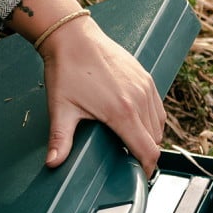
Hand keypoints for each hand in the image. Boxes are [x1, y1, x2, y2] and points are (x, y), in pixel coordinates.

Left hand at [41, 13, 164, 174]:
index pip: (147, 149)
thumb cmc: (66, 71)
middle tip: (130, 161)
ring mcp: (145, 86)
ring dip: (150, 137)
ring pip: (159, 123)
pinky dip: (153, 119)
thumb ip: (60, 139)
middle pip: (155, 139)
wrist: (73, 37)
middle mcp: (139, 100)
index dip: (146, 167)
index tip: (139, 175)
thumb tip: (53, 164)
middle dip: (146, 153)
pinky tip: (136, 122)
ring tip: (132, 144)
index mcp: (122, 112)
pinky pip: (158, 106)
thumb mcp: (61, 109)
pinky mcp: (145, 76)